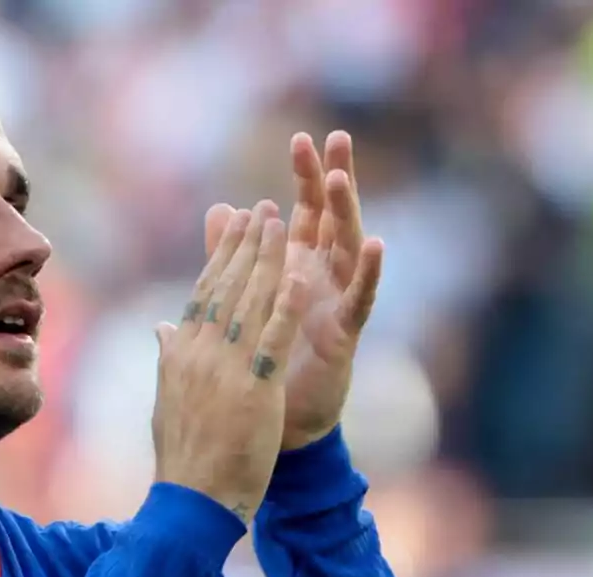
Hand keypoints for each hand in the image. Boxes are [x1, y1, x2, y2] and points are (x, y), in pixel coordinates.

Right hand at [153, 201, 307, 521]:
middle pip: (225, 287)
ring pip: (249, 302)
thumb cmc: (183, 455)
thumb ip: (168, 357)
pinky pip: (272, 338)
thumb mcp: (169, 398)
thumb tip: (162, 326)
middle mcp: (199, 354)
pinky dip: (285, 304)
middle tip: (262, 208)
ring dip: (267, 259)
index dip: (221, 255)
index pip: (202, 293)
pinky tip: (299, 274)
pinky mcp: (254, 389)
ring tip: (280, 222)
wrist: (192, 498)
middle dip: (246, 244)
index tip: (233, 224)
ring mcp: (225, 369)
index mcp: (180, 354)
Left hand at [206, 132, 383, 450]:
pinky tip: (373, 243)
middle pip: (330, 219)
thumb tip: (219, 208)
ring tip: (339, 178)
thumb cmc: (265, 359)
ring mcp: (336, 303)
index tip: (300, 138)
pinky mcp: (345, 333)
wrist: (274, 422)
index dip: (303, 178)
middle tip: (334, 137)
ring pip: (346, 249)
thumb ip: (234, 255)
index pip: (304, 213)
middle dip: (332, 179)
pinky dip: (366, 271)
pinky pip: (360, 298)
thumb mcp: (247, 299)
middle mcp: (321, 279)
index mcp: (297, 269)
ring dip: (345, 213)